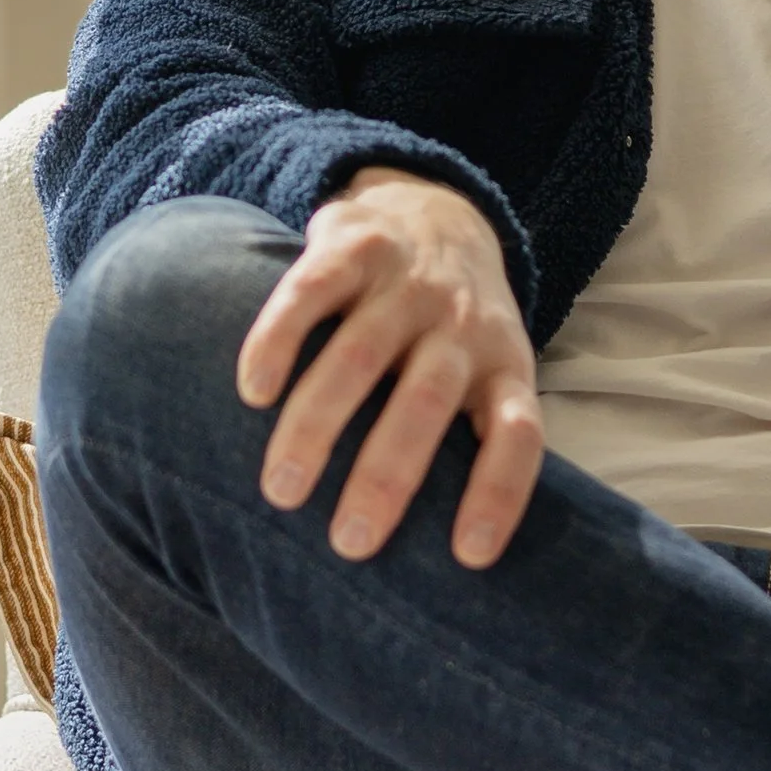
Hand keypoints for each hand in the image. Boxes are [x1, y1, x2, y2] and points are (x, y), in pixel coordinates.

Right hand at [236, 170, 543, 569]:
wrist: (438, 210)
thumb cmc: (456, 331)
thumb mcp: (492, 372)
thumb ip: (475, 439)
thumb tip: (459, 561)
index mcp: (503, 365)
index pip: (518, 433)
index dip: (499, 494)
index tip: (467, 557)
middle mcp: (460, 325)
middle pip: (426, 401)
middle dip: (387, 475)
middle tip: (349, 543)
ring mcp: (406, 283)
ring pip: (360, 355)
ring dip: (319, 425)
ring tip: (282, 491)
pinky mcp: (352, 245)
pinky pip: (311, 293)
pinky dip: (278, 342)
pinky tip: (253, 393)